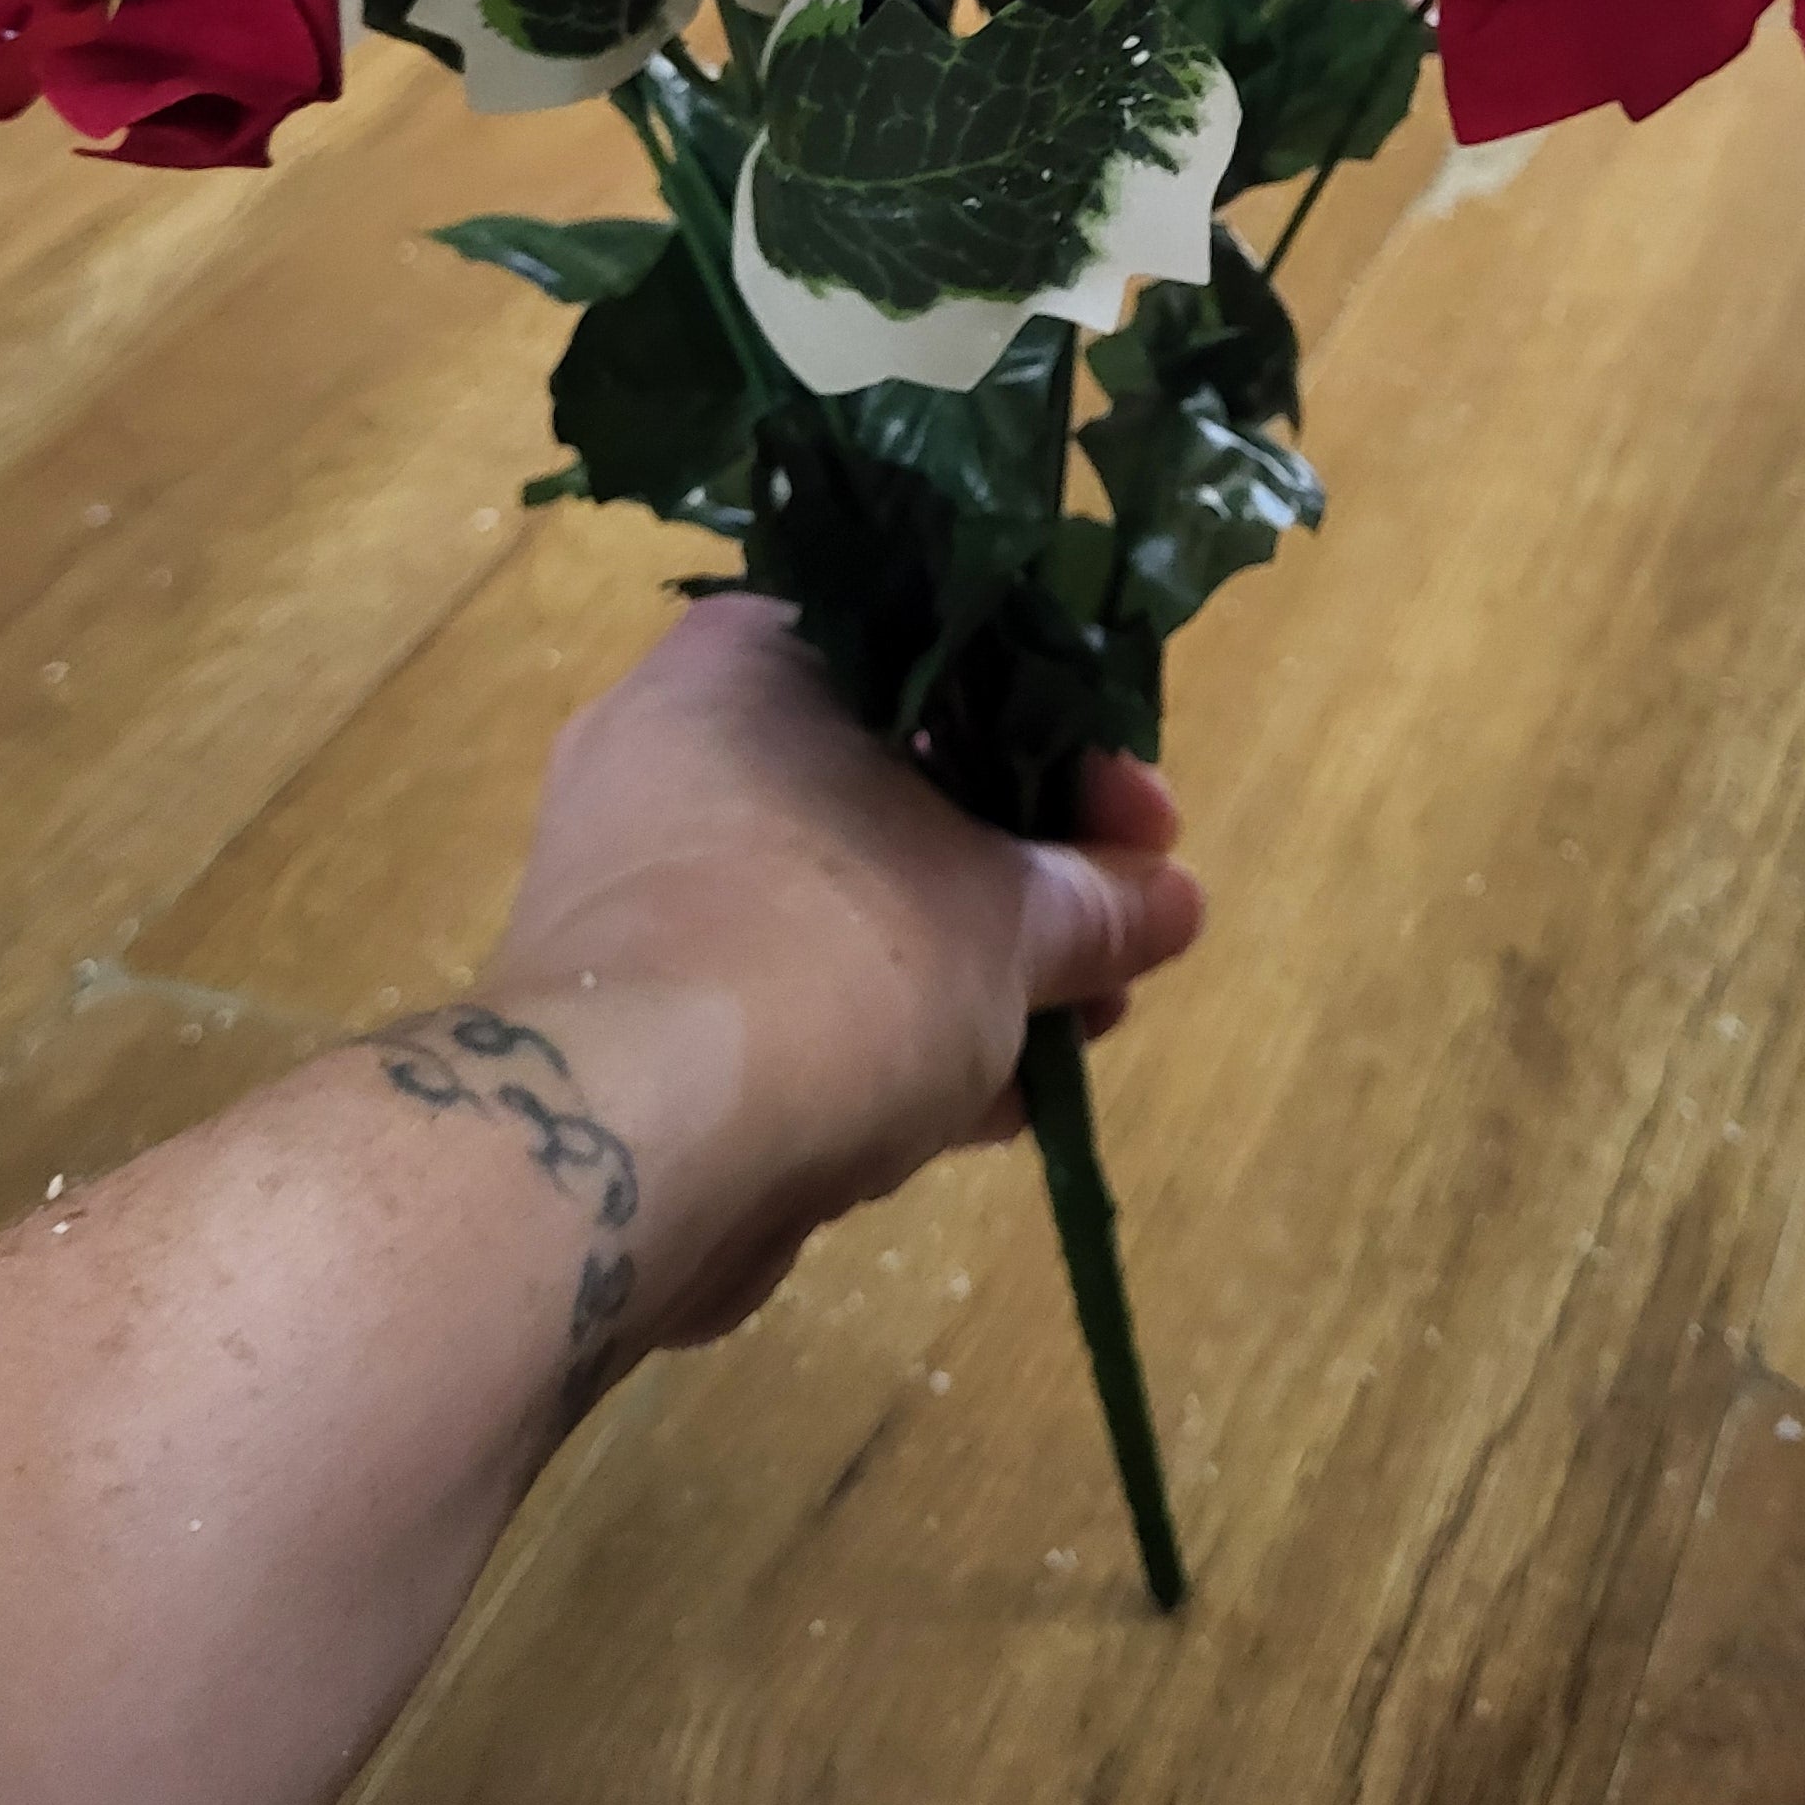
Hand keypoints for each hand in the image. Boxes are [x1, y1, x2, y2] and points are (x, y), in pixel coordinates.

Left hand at [478, 599, 1203, 1340]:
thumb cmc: (830, 960)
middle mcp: (677, 743)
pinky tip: (988, 1105)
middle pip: (896, 788)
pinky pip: (789, 991)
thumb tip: (1176, 900)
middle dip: (1024, 878)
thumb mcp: (1007, 920)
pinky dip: (884, 1035)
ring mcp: (640, 882)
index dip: (1066, 743)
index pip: (942, 659)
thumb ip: (1097, 902)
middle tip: (1119, 943)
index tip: (1146, 830)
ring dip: (970, 967)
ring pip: (848, 901)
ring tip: (1073, 1038)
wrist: (628, 1149)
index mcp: (753, 656)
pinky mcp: (632, 1007)